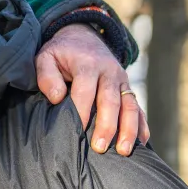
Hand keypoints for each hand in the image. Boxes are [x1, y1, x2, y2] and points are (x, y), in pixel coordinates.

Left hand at [35, 23, 149, 155]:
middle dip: (107, 126)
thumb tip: (57, 98)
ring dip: (128, 129)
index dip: (81, 111)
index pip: (85, 91)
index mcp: (87, 64)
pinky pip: (138, 107)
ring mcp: (121, 80)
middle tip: (99, 148)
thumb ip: (46, 76)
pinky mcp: (127, 88)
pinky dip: (141, 125)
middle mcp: (108, 72)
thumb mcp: (46, 57)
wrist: (83, 37)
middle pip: (110, 101)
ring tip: (123, 151)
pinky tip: (141, 143)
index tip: (76, 132)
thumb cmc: (61, 54)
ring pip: (129, 105)